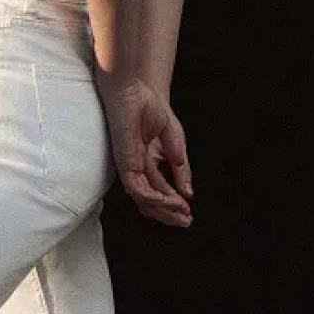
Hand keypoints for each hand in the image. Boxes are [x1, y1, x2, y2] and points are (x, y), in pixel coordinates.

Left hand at [94, 76, 193, 226]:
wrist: (138, 91)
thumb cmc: (152, 110)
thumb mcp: (175, 143)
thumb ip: (180, 167)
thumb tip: (188, 193)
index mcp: (148, 164)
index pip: (159, 191)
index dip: (174, 204)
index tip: (188, 212)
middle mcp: (137, 169)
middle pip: (151, 201)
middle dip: (169, 213)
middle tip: (185, 222)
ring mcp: (130, 168)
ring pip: (144, 199)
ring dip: (164, 208)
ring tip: (181, 214)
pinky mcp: (125, 164)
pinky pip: (138, 188)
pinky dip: (154, 197)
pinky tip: (169, 201)